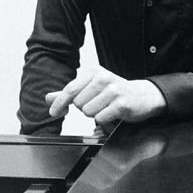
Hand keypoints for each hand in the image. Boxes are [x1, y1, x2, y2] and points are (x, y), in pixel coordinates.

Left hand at [45, 67, 166, 128]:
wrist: (143, 96)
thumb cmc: (115, 92)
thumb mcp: (91, 88)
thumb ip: (69, 93)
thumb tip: (48, 98)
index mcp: (93, 72)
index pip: (69, 90)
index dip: (59, 103)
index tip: (53, 112)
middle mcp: (102, 78)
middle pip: (78, 104)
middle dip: (85, 108)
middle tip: (98, 104)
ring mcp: (113, 90)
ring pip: (88, 112)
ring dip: (95, 114)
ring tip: (106, 108)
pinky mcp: (121, 104)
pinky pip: (101, 118)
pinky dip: (104, 119)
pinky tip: (113, 113)